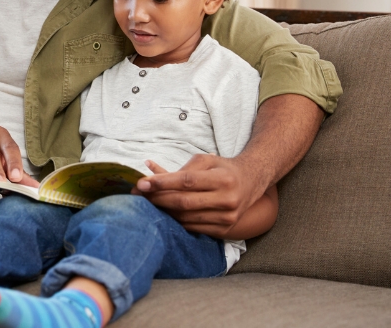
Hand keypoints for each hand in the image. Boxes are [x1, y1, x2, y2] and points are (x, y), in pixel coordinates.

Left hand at [132, 154, 262, 238]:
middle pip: (184, 202)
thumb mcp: (207, 160)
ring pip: (186, 218)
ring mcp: (227, 217)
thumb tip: (151, 172)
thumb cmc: (223, 169)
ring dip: (163, 211)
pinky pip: (192, 227)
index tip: (143, 183)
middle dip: (157, 198)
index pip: (187, 181)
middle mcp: (227, 199)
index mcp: (223, 179)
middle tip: (139, 194)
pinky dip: (175, 220)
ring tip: (147, 203)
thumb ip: (182, 168)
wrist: (252, 183)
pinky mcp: (224, 229)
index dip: (163, 183)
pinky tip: (163, 213)